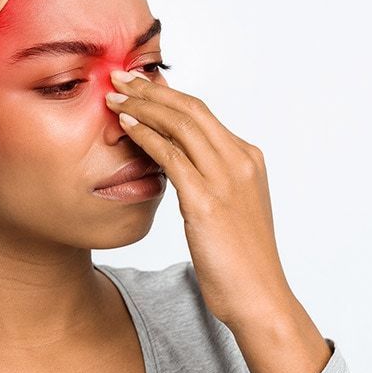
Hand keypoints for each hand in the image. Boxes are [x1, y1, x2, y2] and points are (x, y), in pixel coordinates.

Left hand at [105, 70, 294, 328]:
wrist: (258, 296)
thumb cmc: (238, 257)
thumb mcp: (227, 206)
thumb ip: (207, 178)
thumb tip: (175, 158)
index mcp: (247, 158)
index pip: (201, 112)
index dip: (166, 93)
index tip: (139, 82)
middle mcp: (240, 161)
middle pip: (189, 109)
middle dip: (150, 89)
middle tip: (119, 76)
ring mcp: (226, 179)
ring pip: (180, 125)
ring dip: (142, 106)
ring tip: (113, 95)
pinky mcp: (207, 200)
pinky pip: (170, 156)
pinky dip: (146, 136)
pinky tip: (125, 125)